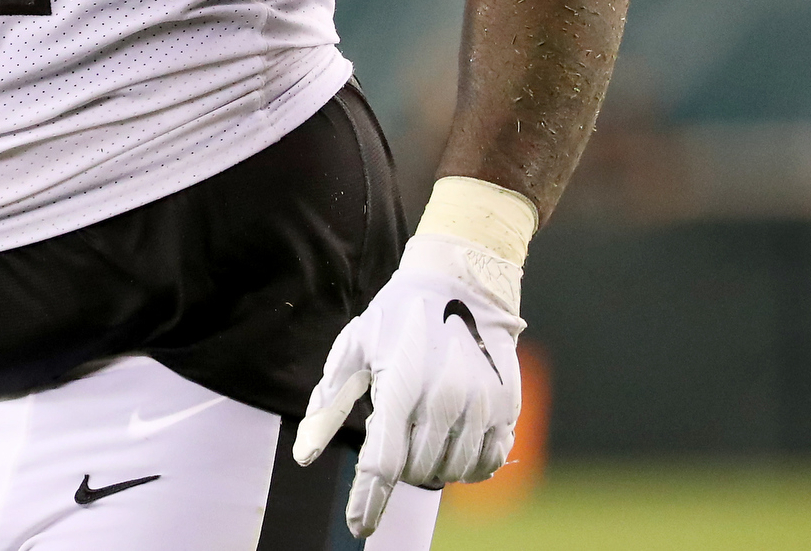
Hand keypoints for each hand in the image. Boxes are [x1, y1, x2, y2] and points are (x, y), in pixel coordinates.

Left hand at [293, 233, 523, 539]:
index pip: (382, 464)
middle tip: (397, 429)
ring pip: (451, 473)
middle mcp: (443, 402)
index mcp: (400, 388)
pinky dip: (467, 466)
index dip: (368, 502)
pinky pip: (486, 465)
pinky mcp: (506, 409)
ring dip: (431, 466)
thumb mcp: (354, 350)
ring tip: (422, 429)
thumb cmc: (397, 317)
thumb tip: (303, 457)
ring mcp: (479, 407)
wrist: (460, 283)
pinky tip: (453, 439)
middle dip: (399, 466)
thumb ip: (328, 405)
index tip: (359, 526)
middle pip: (415, 471)